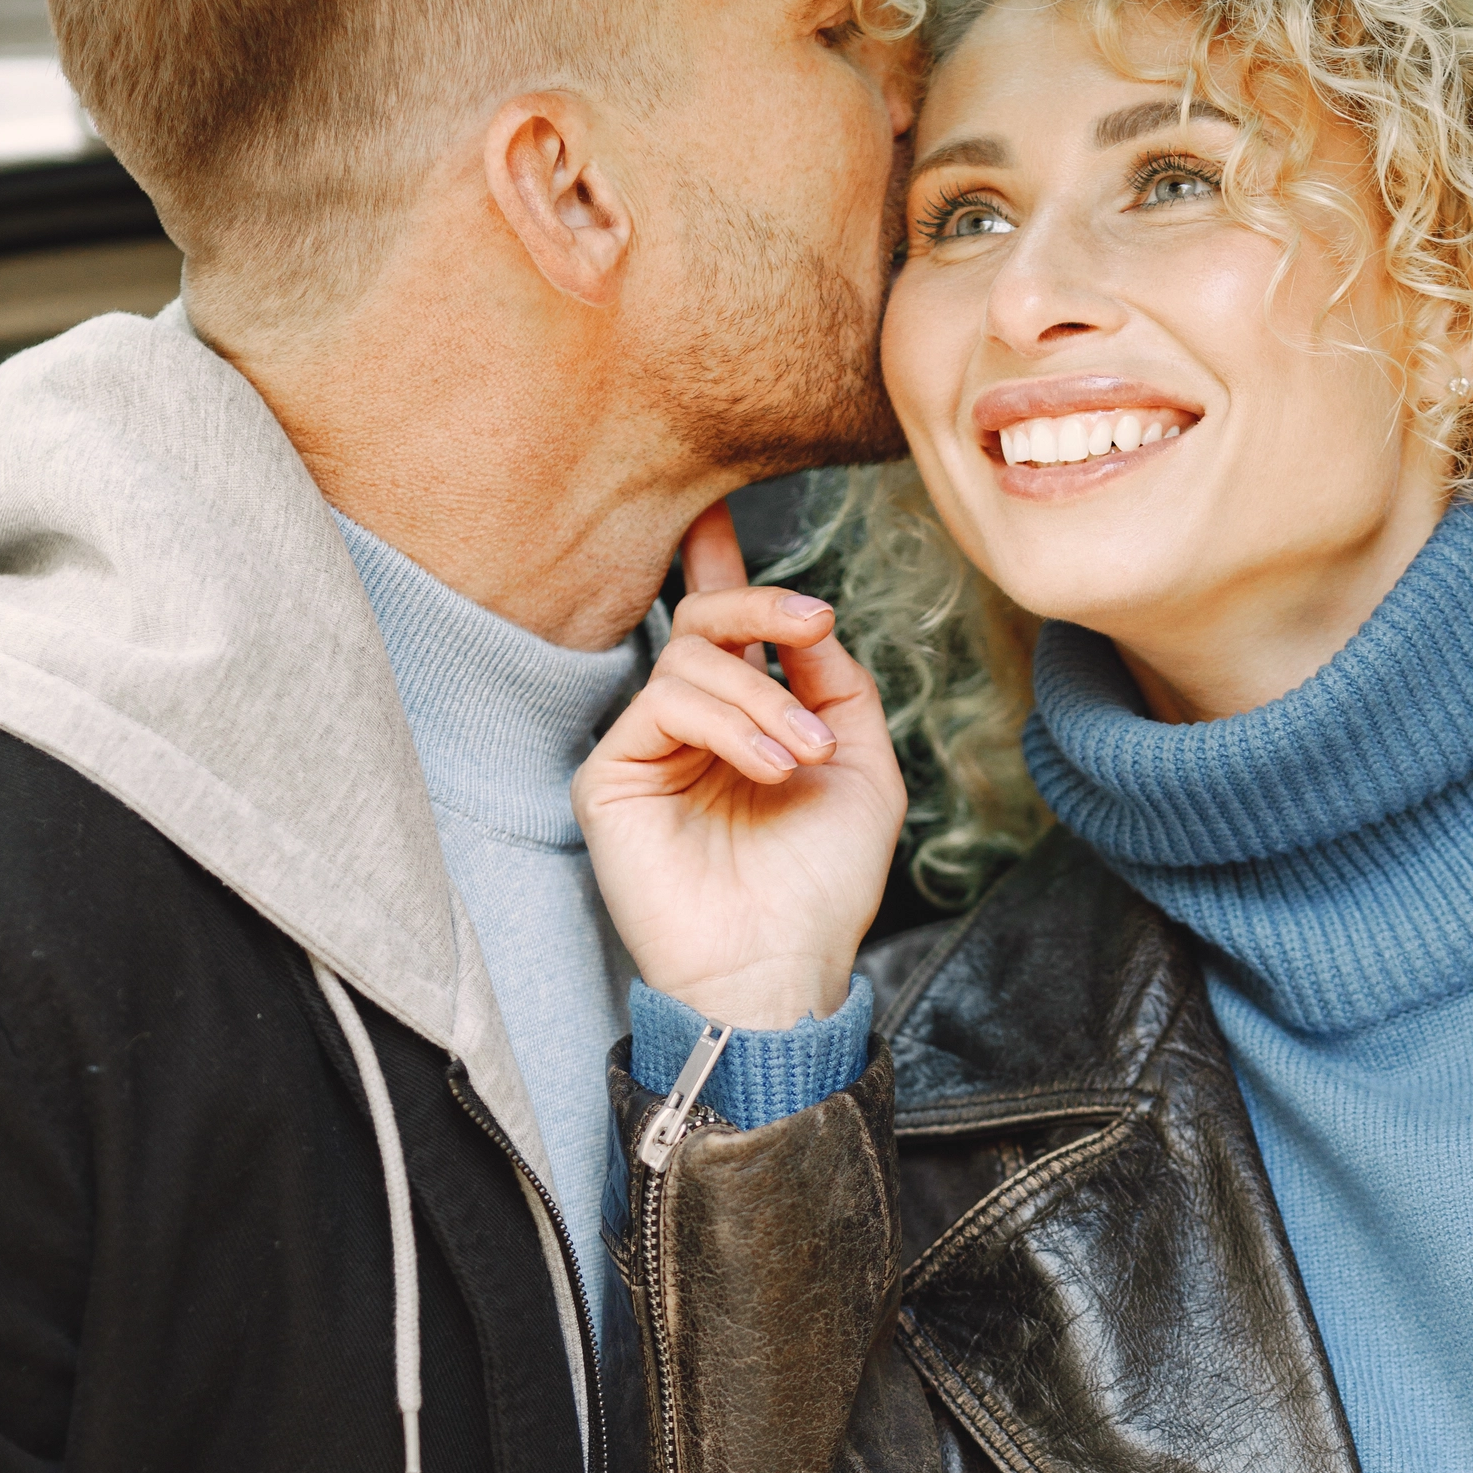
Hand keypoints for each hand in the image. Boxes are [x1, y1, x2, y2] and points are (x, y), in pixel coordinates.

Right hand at [573, 504, 906, 1033]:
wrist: (782, 967)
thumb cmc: (822, 884)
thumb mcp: (862, 768)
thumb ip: (836, 683)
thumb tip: (806, 617)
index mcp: (741, 719)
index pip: (721, 626)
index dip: (719, 564)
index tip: (720, 505)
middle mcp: (687, 727)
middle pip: (702, 623)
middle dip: (760, 604)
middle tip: (812, 623)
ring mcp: (644, 748)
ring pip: (689, 661)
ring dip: (762, 696)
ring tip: (802, 754)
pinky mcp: (609, 776)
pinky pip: (664, 704)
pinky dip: (729, 723)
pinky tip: (770, 764)